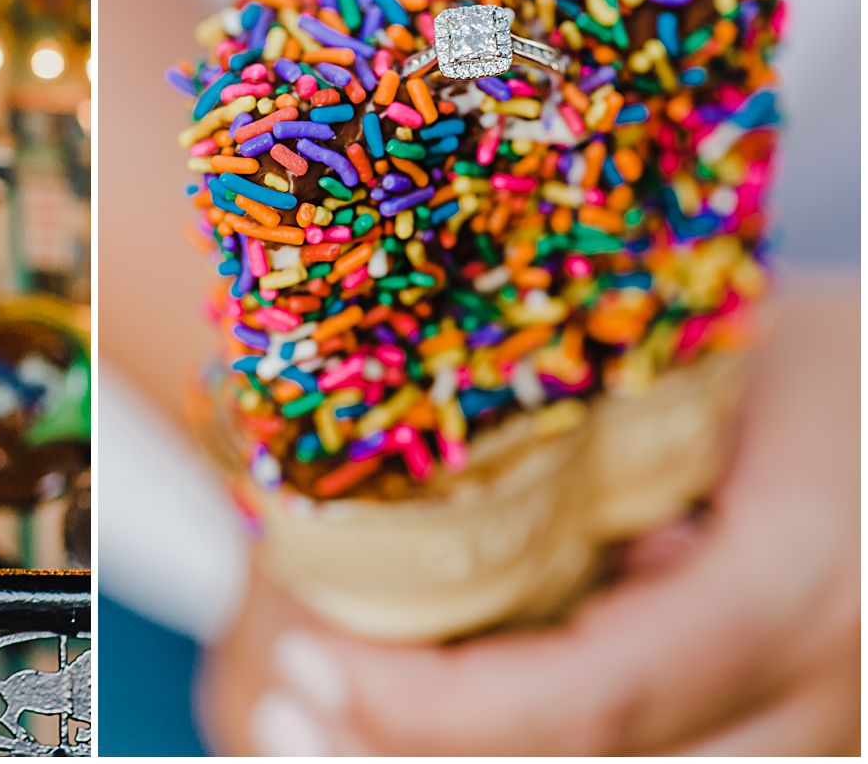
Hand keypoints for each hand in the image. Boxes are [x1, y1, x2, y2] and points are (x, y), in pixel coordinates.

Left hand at [201, 277, 860, 754]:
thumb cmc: (833, 373)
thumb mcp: (720, 368)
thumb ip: (582, 441)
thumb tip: (370, 485)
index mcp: (798, 588)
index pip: (590, 698)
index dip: (428, 705)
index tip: (304, 657)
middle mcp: (823, 701)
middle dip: (407, 756)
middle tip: (280, 709)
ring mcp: (816, 741)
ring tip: (308, 728)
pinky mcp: (783, 744)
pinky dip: (507, 756)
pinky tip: (390, 735)